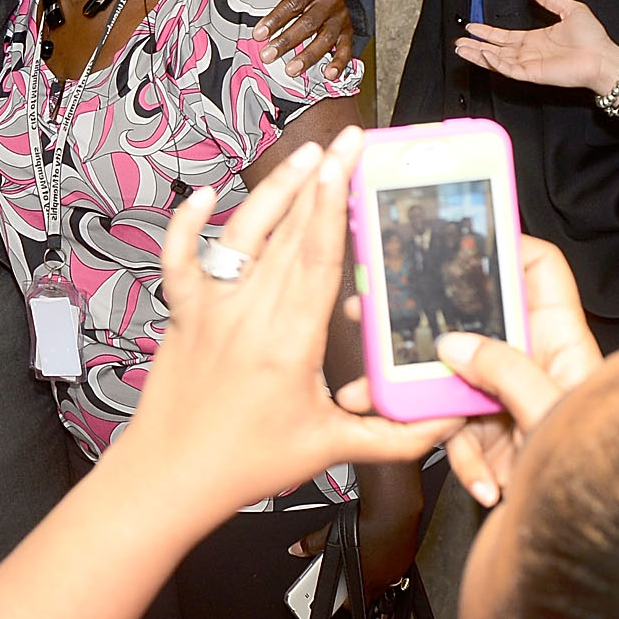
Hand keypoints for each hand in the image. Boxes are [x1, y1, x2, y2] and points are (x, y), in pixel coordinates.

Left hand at [131, 126, 457, 503]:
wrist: (169, 476)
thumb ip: (396, 434)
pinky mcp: (182, 313)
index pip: (318, 258)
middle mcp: (248, 314)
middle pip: (289, 234)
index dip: (334, 205)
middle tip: (347, 142)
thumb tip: (449, 417)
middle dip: (320, 182)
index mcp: (290, 341)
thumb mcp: (331, 449)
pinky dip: (187, 224)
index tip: (349, 165)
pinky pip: (180, 259)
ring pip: (243, 235)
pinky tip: (203, 193)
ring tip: (305, 154)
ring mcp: (211, 309)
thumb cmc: (245, 465)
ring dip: (274, 190)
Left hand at [250, 0, 355, 76]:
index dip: (276, 19)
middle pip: (308, 23)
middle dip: (287, 42)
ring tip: (290, 70)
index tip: (258, 34)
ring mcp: (339, 17)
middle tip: (267, 55)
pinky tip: (328, 75)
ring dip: (308, 56)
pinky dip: (339, 63)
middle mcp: (329, 0)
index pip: (293, 3)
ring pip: (326, 39)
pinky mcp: (346, 31)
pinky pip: (346, 48)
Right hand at [358, 233, 603, 507]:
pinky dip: (460, 461)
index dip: (504, 245)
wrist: (600, 539)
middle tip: (380, 315)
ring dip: (417, 403)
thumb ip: (503, 371)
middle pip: (474, 327)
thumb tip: (457, 344)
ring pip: (451, 384)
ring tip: (384, 406)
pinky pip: (456, 435)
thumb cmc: (606, 469)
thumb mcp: (551, 409)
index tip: (461, 233)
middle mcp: (534, 366)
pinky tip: (484, 480)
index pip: (537, 271)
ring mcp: (510, 404)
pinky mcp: (494, 441)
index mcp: (561, 342)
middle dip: (424, 326)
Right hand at [453, 0, 618, 96]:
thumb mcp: (571, 9)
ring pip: (496, 60)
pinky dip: (494, 62)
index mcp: (535, 39)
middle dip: (475, 44)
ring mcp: (529, 64)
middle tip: (459, 41)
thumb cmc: (593, 38)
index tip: (472, 26)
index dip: (487, 31)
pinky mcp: (532, 74)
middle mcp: (529, 52)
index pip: (504, 36)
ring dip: (478, 54)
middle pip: (495, 49)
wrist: (603, 57)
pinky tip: (484, 53)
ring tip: (462, 48)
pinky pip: (508, 69)